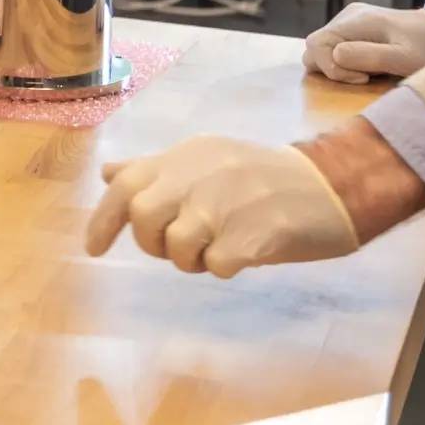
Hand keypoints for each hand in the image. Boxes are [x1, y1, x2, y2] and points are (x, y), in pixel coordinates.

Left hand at [85, 135, 359, 277]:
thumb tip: (109, 172)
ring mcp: (226, 204)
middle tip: (177, 246)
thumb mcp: (206, 159)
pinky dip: (223, 267)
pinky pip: (215, 266)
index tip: (94, 249)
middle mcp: (200, 175)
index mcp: (186, 156)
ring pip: (175, 247)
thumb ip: (157, 169)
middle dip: (151, 241)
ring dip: (191, 259)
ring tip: (218, 247)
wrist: (331, 185)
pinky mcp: (253, 235)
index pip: (125, 184)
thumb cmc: (263, 178)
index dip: (103, 219)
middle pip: (143, 217)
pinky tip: (244, 253)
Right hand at [302, 3, 424, 84]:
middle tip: (365, 78)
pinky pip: (336, 49)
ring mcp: (351, 22)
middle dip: (332, 69)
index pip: (317, 44)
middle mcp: (348, 17)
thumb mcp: (404, 57)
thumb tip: (333, 56)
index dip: (331, 67)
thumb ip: (368, 56)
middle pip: (315, 47)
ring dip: (339, 68)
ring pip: (324, 50)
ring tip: (369, 74)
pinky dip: (346, 64)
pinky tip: (369, 68)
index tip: (363, 78)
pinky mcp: (357, 30)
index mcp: (356, 21)